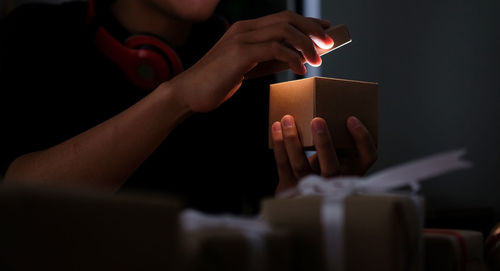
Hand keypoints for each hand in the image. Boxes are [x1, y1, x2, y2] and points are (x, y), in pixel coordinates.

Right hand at [167, 11, 333, 112]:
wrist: (189, 93)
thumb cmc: (216, 83)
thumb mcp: (247, 68)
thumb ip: (268, 59)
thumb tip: (295, 57)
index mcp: (245, 29)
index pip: (283, 18)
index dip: (307, 22)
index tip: (325, 31)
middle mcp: (244, 28)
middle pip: (287, 18)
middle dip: (312, 29)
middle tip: (329, 44)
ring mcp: (241, 38)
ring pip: (284, 30)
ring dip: (306, 44)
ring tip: (317, 61)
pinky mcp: (240, 52)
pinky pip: (275, 48)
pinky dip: (292, 58)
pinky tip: (300, 70)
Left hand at [271, 115, 376, 194]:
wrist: (303, 195)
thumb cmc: (323, 167)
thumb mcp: (337, 156)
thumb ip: (336, 141)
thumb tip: (323, 107)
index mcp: (353, 172)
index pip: (368, 157)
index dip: (362, 138)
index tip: (351, 119)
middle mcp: (334, 185)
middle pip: (332, 168)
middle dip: (324, 143)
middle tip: (317, 120)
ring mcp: (310, 190)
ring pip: (301, 165)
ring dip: (293, 140)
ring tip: (288, 119)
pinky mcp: (289, 188)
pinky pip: (283, 164)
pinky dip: (279, 144)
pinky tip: (276, 128)